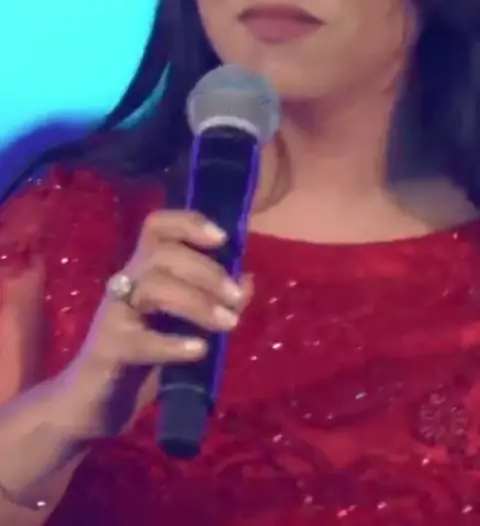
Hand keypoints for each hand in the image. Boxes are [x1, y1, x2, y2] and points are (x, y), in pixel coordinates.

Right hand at [56, 210, 251, 438]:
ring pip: (153, 287)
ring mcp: (114, 314)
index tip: (222, 237)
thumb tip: (246, 280)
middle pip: (162, 254)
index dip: (188, 222)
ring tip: (228, 323)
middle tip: (235, 297)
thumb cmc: (144, 359)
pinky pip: (141, 340)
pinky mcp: (109, 349)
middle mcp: (127, 283)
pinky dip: (173, 343)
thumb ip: (214, 302)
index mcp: (144, 270)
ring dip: (197, 302)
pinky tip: (199, 349)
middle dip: (206, 271)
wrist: (96, 404)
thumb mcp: (184, 326)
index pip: (158, 226)